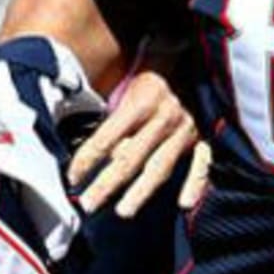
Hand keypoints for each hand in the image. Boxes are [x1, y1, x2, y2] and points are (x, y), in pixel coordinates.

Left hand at [67, 63, 205, 216]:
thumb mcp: (126, 83)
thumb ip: (107, 111)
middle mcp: (165, 115)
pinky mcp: (202, 137)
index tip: (71, 179)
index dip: (87, 159)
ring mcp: (186, 129)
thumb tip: (75, 142)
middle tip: (87, 205)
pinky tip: (184, 203)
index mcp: (141, 100)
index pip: (107, 137)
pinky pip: (201, 163)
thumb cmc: (149, 76)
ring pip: (160, 165)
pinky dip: (195, 183)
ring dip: (141, 192)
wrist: (192, 61)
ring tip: (122, 212)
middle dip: (107, 183)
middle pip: (131, 156)